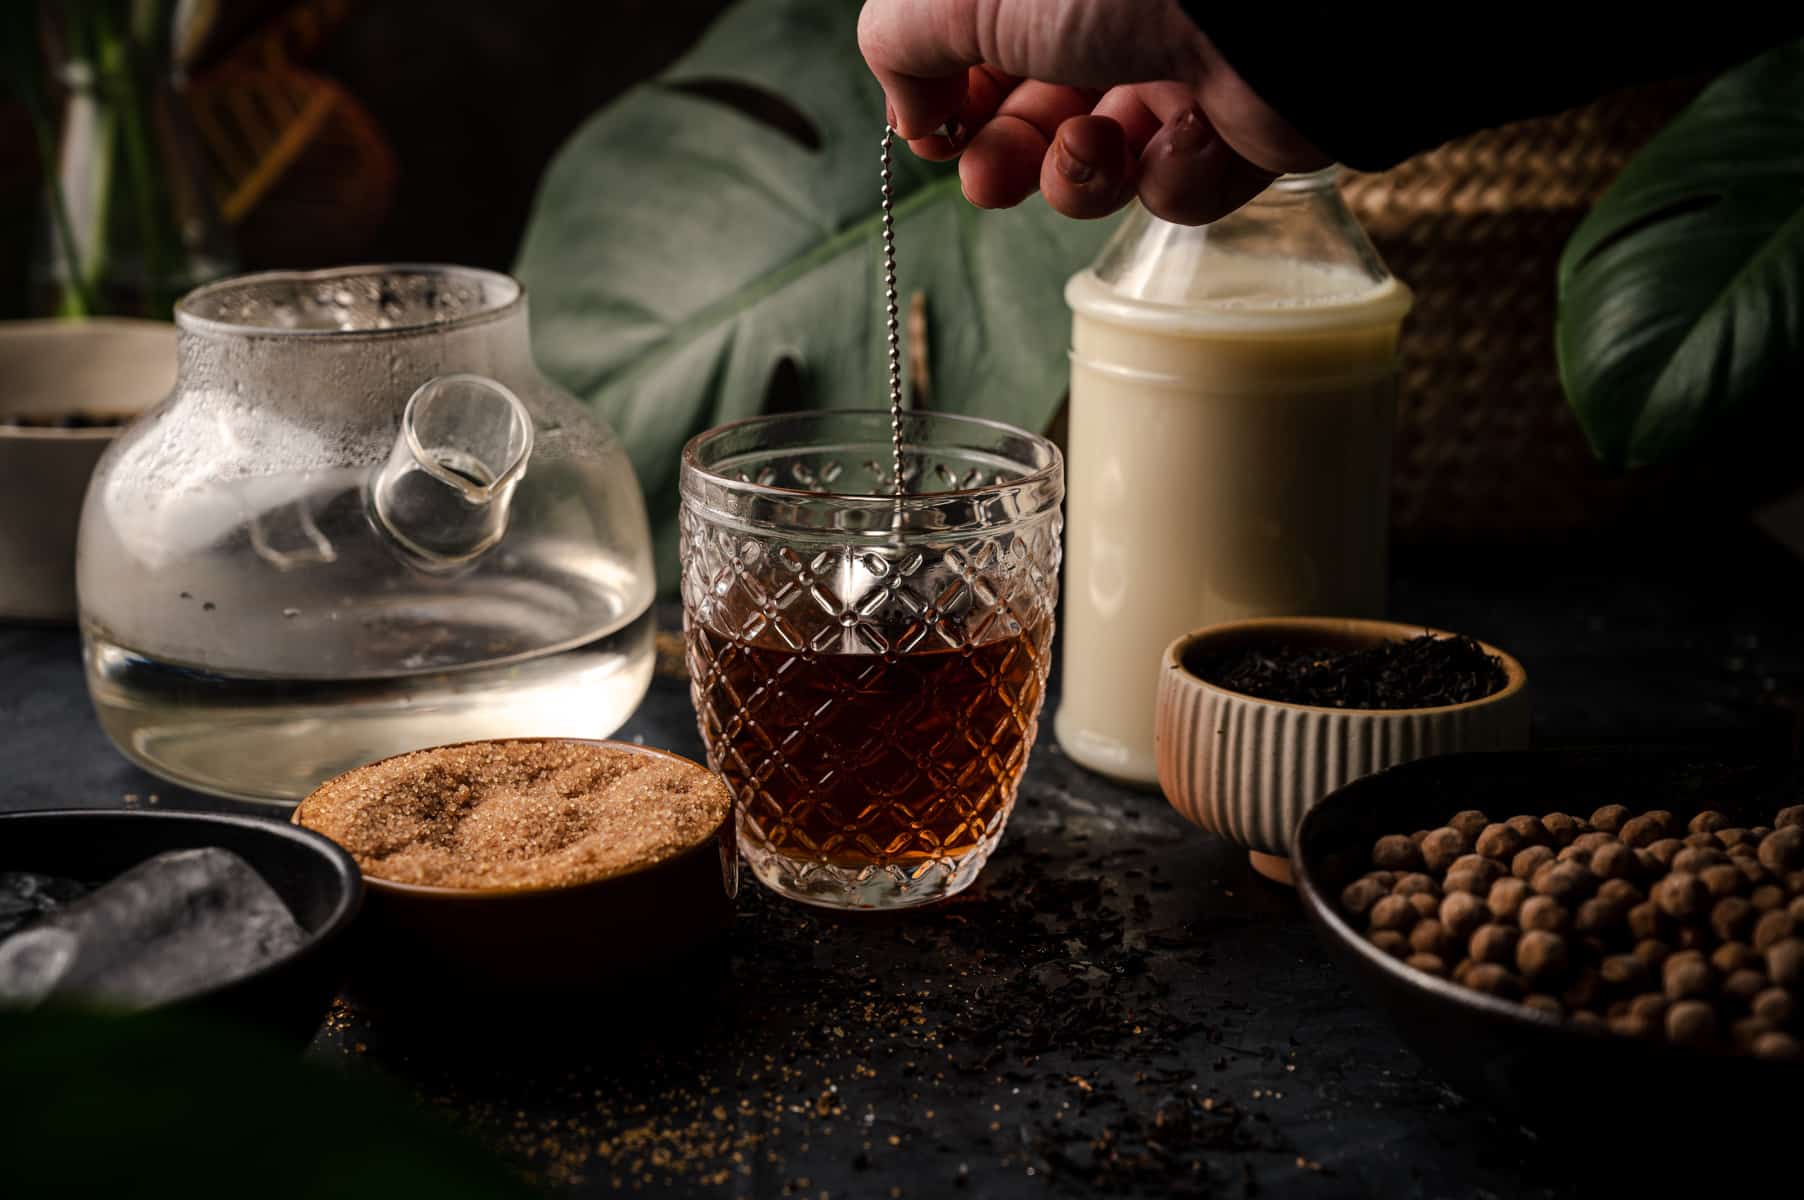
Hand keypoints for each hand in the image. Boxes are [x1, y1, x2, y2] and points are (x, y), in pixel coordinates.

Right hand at [857, 0, 1328, 223]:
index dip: (951, 104)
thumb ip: (900, 42)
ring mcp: (1181, 74)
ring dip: (1080, 177)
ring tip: (1096, 149)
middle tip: (992, 180)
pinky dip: (1171, 180)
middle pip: (1035, 120)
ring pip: (1103, 166)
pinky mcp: (1241, 131)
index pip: (984, 55)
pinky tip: (1187, 137)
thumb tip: (909, 110)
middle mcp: (1114, 17)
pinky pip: (1181, 190)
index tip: (933, 135)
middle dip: (1005, 162)